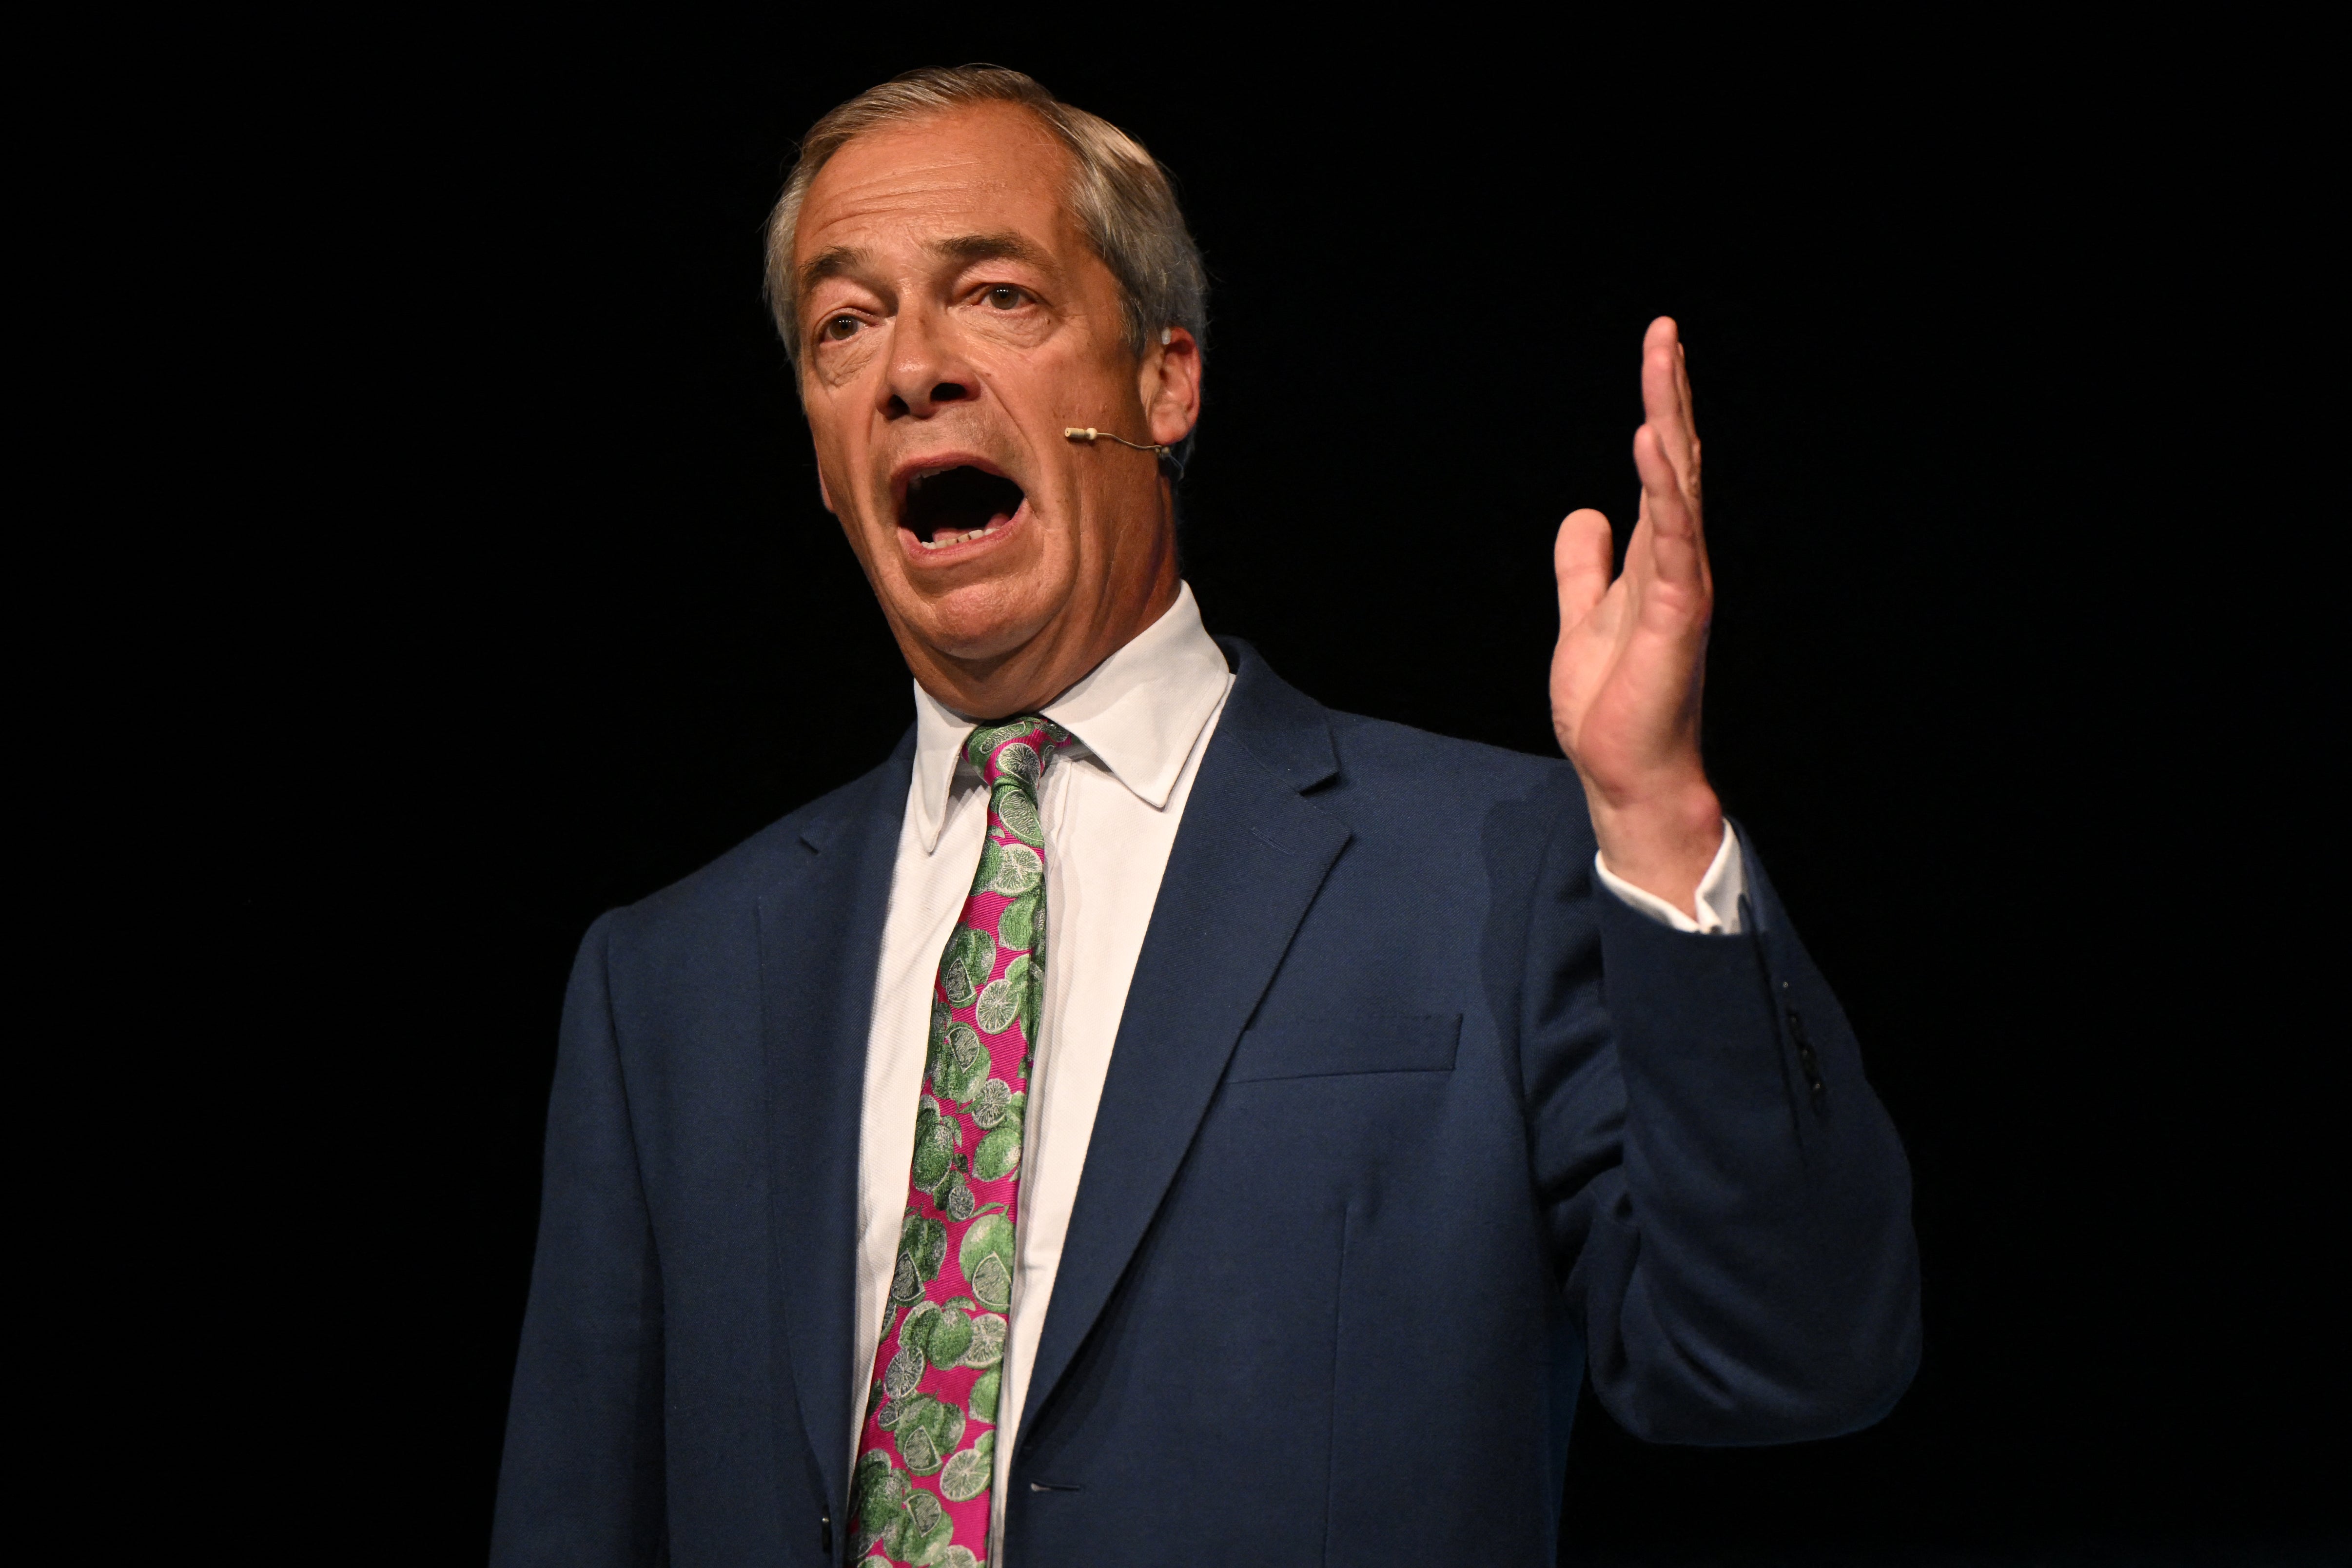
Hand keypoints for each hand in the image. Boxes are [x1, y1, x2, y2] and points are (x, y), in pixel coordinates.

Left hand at [1551, 317, 1725, 914]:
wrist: (1625, 771)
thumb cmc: (1613, 705)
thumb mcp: (1583, 617)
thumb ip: (1584, 569)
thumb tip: (1584, 515)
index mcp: (1656, 559)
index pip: (1660, 470)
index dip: (1658, 410)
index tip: (1658, 352)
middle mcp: (1677, 562)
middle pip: (1676, 462)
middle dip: (1668, 395)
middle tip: (1664, 331)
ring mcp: (1681, 585)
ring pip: (1679, 487)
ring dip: (1669, 422)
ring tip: (1661, 361)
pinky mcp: (1677, 614)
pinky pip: (1673, 541)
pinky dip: (1664, 491)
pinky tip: (1651, 444)